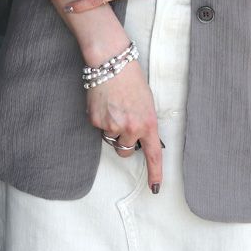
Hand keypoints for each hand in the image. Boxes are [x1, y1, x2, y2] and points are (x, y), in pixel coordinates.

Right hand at [85, 54, 162, 192]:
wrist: (111, 62)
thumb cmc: (131, 79)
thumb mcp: (146, 102)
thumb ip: (144, 122)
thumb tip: (139, 138)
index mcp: (148, 123)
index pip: (153, 154)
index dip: (155, 173)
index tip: (155, 187)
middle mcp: (131, 128)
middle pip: (125, 150)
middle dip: (124, 142)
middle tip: (123, 122)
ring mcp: (112, 125)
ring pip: (110, 139)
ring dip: (111, 129)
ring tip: (113, 106)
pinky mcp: (96, 121)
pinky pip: (98, 128)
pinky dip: (100, 118)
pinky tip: (103, 102)